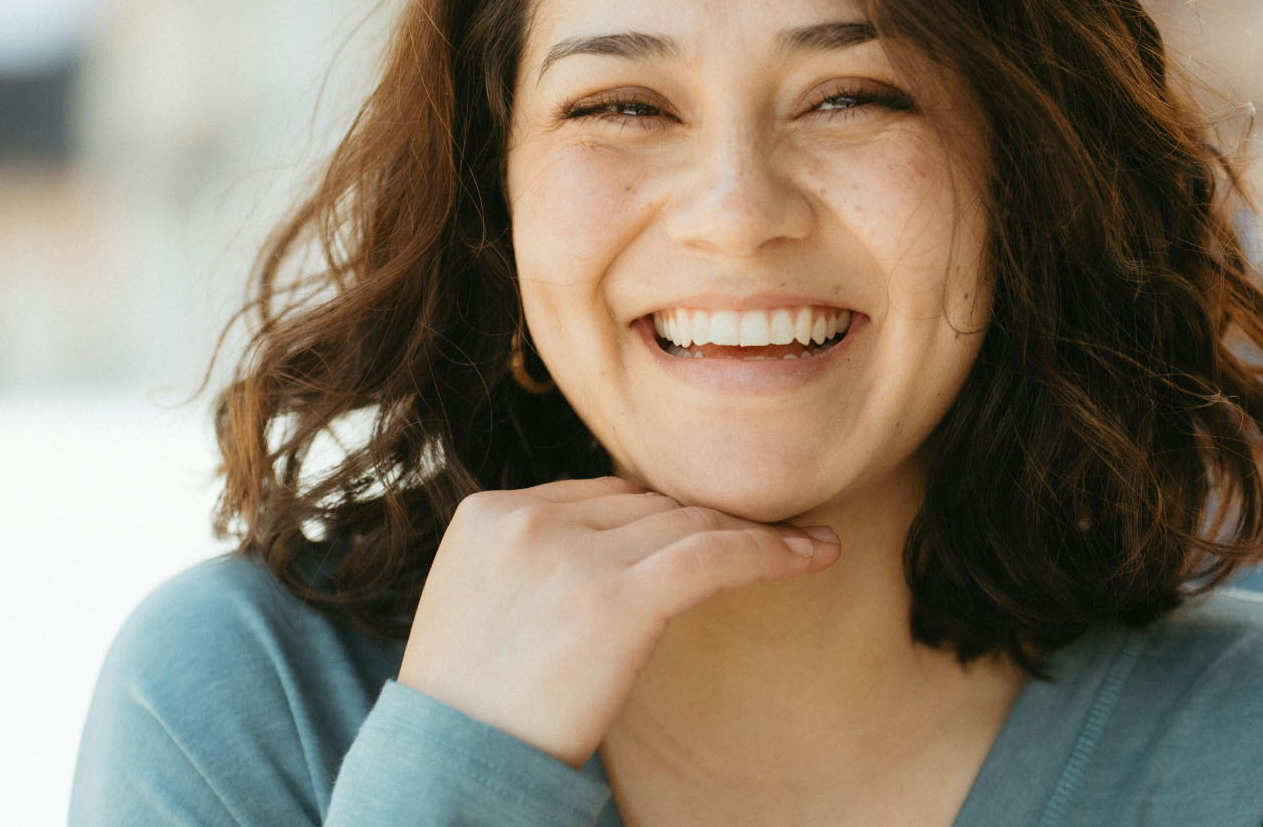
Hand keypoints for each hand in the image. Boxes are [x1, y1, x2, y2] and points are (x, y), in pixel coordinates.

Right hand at [395, 475, 840, 767]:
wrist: (448, 768)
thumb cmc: (470, 709)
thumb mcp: (479, 606)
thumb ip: (533, 560)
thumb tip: (622, 544)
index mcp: (488, 514)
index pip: (601, 494)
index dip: (661, 516)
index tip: (709, 531)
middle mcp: (526, 519)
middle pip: (646, 503)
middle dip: (708, 522)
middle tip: (771, 535)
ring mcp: (567, 555)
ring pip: (685, 522)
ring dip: (752, 531)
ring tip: (808, 541)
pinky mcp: (614, 597)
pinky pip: (714, 555)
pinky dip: (771, 551)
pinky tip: (814, 554)